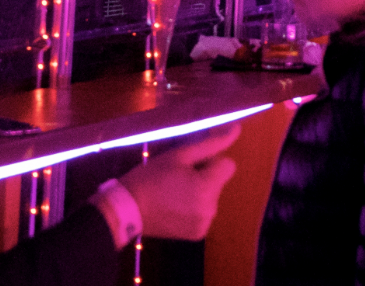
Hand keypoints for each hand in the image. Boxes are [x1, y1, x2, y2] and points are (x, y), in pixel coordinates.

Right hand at [97, 122, 240, 244]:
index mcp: (209, 187)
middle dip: (204, 176)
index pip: (228, 165)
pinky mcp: (197, 234)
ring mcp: (205, 224)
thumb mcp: (179, 155)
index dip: (210, 161)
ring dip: (200, 192)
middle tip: (177, 177)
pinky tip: (174, 206)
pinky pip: (204, 212)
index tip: (189, 164)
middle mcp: (212, 208)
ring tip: (173, 192)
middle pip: (219, 181)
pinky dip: (194, 208)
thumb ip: (211, 143)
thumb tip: (237, 129)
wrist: (127, 209)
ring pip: (212, 196)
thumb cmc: (152, 177)